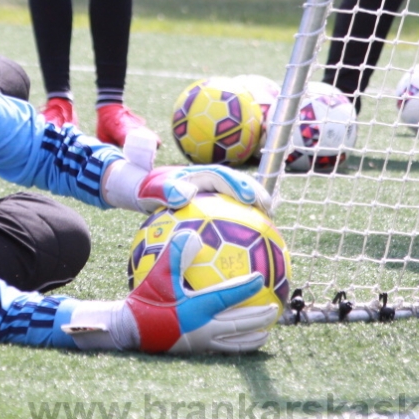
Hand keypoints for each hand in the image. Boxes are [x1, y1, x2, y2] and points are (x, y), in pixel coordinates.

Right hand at [127, 230, 278, 353]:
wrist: (130, 329)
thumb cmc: (145, 299)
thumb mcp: (157, 275)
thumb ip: (175, 254)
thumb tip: (193, 236)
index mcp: (195, 308)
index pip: (227, 297)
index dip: (245, 287)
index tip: (260, 278)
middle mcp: (203, 328)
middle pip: (239, 324)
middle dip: (259, 317)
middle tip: (274, 308)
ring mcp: (202, 342)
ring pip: (236, 341)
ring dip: (253, 335)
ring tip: (267, 330)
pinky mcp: (198, 350)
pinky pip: (226, 349)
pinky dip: (240, 344)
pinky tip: (243, 339)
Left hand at [136, 165, 272, 215]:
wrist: (149, 193)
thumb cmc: (151, 190)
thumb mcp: (154, 188)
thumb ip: (167, 190)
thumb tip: (185, 195)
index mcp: (201, 174)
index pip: (222, 176)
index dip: (237, 184)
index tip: (248, 197)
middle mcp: (213, 182)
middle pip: (240, 184)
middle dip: (256, 193)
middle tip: (267, 207)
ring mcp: (216, 194)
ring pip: (241, 199)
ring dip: (256, 209)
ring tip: (269, 223)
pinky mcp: (216, 206)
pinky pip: (233, 215)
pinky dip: (244, 226)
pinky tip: (253, 245)